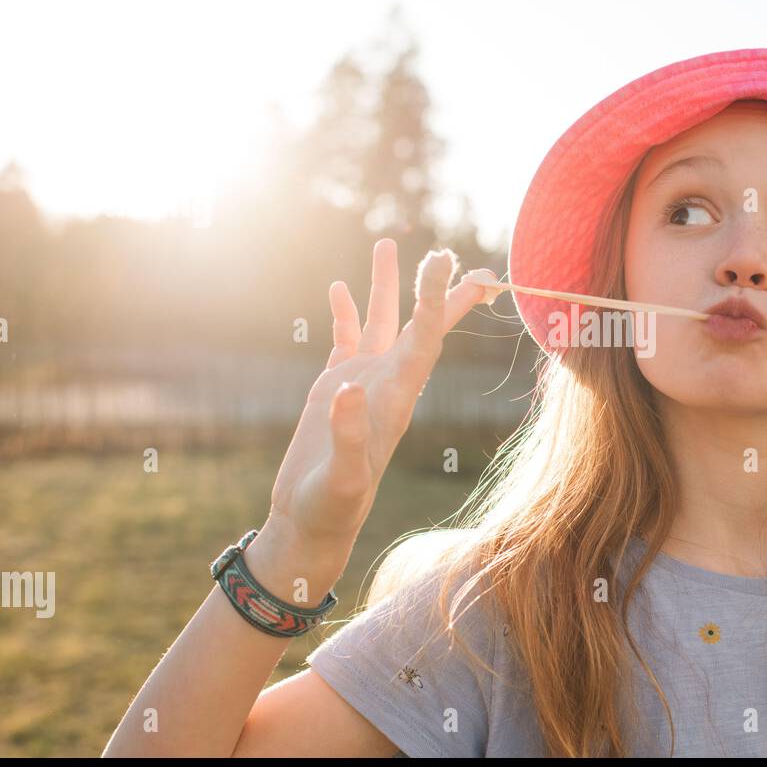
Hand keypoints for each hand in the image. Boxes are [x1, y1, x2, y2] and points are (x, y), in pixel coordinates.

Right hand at [261, 239, 492, 569]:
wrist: (309, 523)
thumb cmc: (330, 508)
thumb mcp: (341, 479)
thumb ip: (349, 437)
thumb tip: (349, 389)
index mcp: (396, 399)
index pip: (425, 338)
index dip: (436, 300)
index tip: (445, 261)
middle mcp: (387, 384)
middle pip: (420, 326)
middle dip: (438, 291)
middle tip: (456, 255)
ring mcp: (361, 383)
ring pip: (380, 322)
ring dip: (386, 286)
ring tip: (388, 243)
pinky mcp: (334, 388)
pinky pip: (346, 339)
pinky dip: (344, 312)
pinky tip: (338, 287)